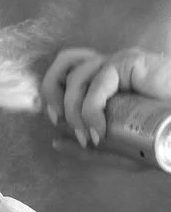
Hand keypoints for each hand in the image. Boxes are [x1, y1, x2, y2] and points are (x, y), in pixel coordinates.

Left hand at [41, 46, 170, 148]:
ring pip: (76, 75)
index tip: (55, 121)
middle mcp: (108, 68)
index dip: (51, 92)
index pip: (67, 71)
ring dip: (73, 109)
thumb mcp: (119, 148)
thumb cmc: (161, 135)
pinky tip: (99, 130)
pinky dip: (90, 110)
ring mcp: (119, 63)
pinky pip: (97, 83)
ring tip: (88, 134)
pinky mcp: (129, 62)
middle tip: (59, 120)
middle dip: (51, 92)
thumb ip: (89, 148)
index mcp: (103, 81)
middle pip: (64, 63)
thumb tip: (55, 142)